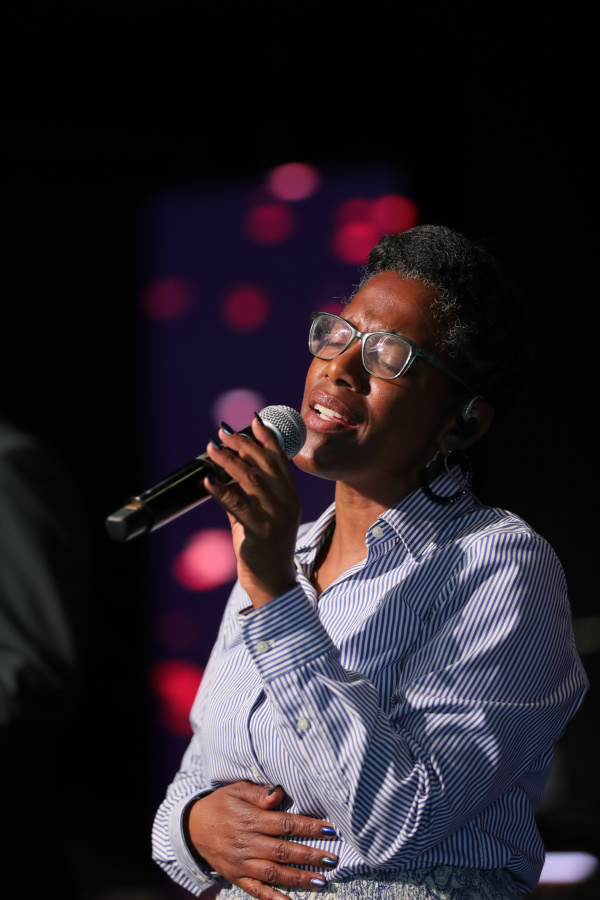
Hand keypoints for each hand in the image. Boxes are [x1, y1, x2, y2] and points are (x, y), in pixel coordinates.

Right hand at [185, 781, 337, 898]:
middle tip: (332, 859)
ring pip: (273, 873)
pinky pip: (256, 890)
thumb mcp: (237, 789)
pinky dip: (273, 899)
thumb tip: (278, 794)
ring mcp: (242, 862)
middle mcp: (247, 843)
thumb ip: (259, 792)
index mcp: (251, 819)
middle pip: (283, 851)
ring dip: (299, 878)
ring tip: (321, 881)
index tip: (330, 830)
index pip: (285, 824)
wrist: (192, 827)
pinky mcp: (236, 877)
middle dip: (310, 856)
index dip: (308, 827)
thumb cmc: (221, 804)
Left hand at [204, 416, 301, 607]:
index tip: (253, 421)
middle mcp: (286, 502)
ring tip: (212, 449)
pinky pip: (237, 505)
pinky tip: (207, 480)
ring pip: (251, 479)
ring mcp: (275, 516)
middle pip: (265, 464)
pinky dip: (220, 490)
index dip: (267, 438)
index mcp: (290, 496)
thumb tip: (225, 477)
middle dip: (243, 444)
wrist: (274, 583)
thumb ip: (246, 497)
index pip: (280, 460)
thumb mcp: (260, 517)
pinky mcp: (259, 530)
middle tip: (223, 432)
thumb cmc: (266, 549)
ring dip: (229, 461)